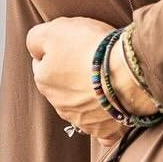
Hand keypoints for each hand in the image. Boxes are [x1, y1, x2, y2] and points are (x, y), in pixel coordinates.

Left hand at [26, 17, 128, 143]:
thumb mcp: (55, 29)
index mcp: (45, 81)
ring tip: (107, 78)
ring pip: (80, 107)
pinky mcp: (105, 130)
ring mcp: (83, 120)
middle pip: (62, 86)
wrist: (127, 73)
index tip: (71, 43)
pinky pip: (102, 132)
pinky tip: (111, 112)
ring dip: (88, 95)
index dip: (56, 50)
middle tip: (90, 58)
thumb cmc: (92, 48)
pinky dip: (105, 123)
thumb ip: (36, 38)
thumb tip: (34, 48)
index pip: (42, 63)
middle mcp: (60, 105)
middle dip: (71, 75)